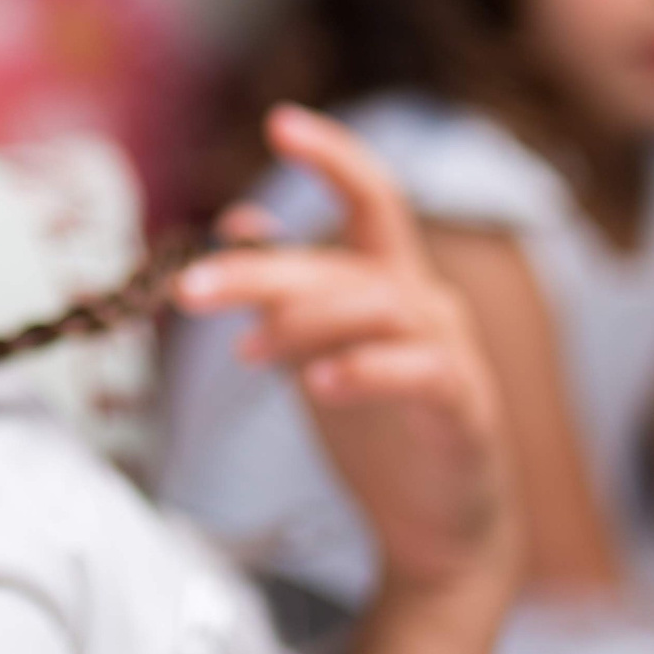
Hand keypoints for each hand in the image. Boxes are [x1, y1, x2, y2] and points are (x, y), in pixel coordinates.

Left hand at [175, 104, 520, 606]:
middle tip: (190, 290)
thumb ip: (288, 286)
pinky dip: (369, 370)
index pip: (372, 196)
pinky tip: (322, 385)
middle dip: (263, 270)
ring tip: (246, 350)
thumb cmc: (377, 429)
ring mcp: (450, 354)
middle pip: (346, 261)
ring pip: (380, 306)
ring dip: (305, 319)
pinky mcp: (463, 409)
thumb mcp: (318, 348)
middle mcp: (425, 305)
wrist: (434, 529)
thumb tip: (237, 221)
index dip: (332, 156)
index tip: (279, 124)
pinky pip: (423, 373)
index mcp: (390, 281)